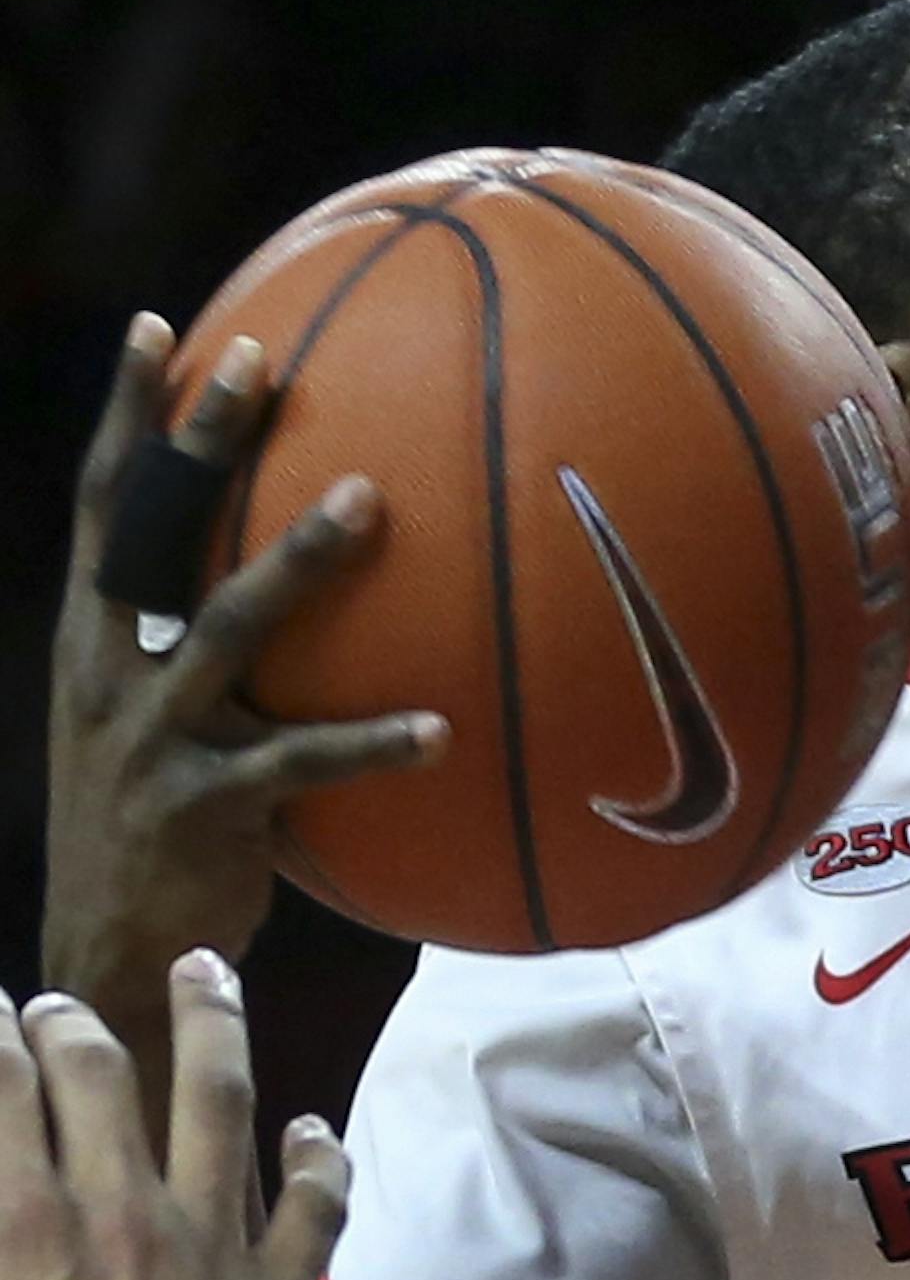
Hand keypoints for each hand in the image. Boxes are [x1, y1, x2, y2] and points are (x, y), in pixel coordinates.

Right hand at [0, 952, 349, 1279]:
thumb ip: (5, 1246)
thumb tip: (16, 1212)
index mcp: (25, 1239)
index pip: (2, 1097)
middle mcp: (124, 1222)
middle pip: (97, 1078)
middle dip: (69, 1026)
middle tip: (54, 1005)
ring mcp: (216, 1252)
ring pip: (221, 1097)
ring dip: (210, 1021)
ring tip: (205, 968)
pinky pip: (319, 1202)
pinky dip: (319, 1156)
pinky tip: (312, 1127)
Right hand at [43, 314, 447, 1019]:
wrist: (111, 951)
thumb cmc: (157, 819)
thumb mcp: (155, 720)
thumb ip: (204, 651)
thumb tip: (299, 581)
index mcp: (95, 639)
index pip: (105, 506)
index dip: (127, 418)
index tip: (160, 328)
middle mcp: (109, 671)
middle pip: (155, 534)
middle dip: (199, 443)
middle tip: (263, 359)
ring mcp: (150, 737)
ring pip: (229, 627)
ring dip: (299, 559)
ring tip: (372, 498)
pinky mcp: (203, 807)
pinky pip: (301, 763)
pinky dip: (373, 743)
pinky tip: (443, 727)